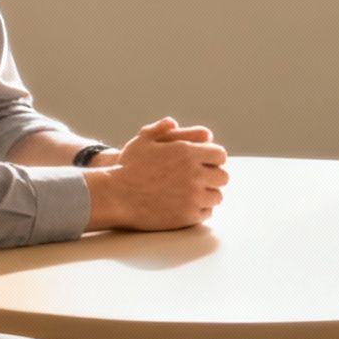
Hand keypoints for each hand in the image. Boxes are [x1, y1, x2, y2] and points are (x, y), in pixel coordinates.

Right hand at [86, 118, 228, 230]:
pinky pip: (206, 213)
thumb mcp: (141, 140)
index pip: (220, 155)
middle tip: (202, 180)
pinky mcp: (188, 216)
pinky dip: (200, 210)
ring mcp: (193, 197)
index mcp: (187, 153)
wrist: (116, 196)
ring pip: (216, 197)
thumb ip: (160, 129)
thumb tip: (173, 123)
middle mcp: (194, 174)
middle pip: (222, 177)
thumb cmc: (127, 167)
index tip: (206, 163)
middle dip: (213, 177)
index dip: (213, 159)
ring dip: (208, 194)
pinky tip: (188, 206)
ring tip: (195, 194)